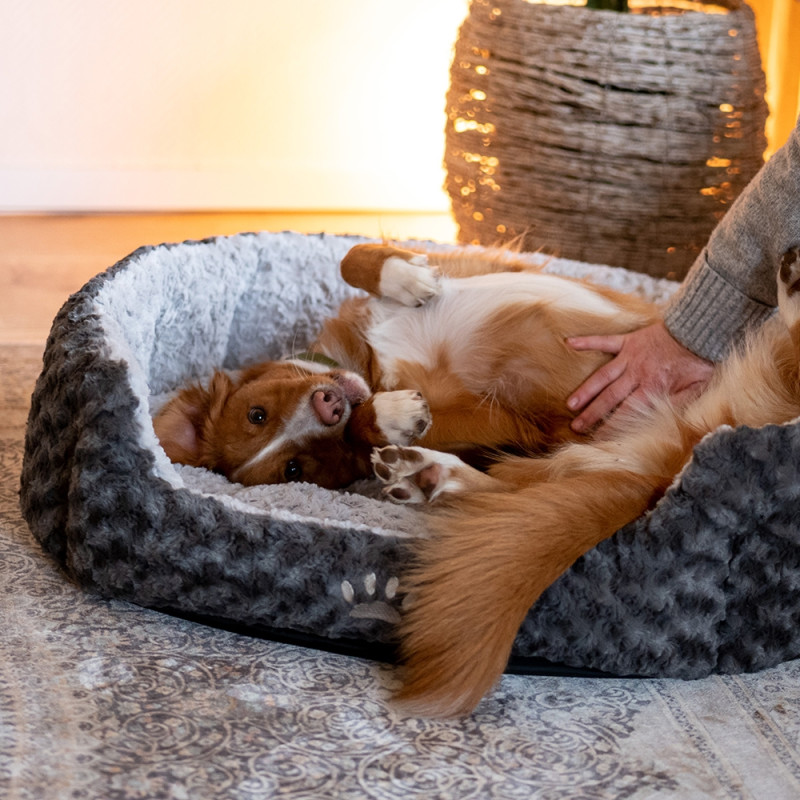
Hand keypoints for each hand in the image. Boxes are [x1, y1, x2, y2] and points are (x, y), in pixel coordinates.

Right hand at [566, 322, 713, 432]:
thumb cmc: (700, 361)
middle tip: (576, 426)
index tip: (597, 438)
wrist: (700, 330)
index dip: (611, 426)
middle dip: (592, 413)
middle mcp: (637, 373)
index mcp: (653, 387)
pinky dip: (587, 342)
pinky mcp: (628, 340)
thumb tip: (660, 421)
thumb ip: (678, 404)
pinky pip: (604, 341)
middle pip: (610, 397)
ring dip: (586, 390)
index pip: (627, 411)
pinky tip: (570, 343)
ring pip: (603, 375)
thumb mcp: (697, 388)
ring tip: (571, 403)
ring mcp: (630, 356)